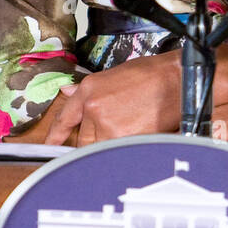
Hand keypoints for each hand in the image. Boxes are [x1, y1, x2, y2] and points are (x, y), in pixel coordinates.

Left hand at [42, 50, 182, 146]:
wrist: (177, 79)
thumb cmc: (152, 74)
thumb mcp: (114, 75)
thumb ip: (90, 90)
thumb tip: (69, 93)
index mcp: (89, 90)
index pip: (65, 117)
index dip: (56, 135)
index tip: (50, 145)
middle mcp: (94, 108)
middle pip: (83, 139)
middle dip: (95, 140)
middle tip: (114, 132)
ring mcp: (108, 125)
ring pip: (100, 148)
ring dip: (111, 145)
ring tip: (131, 130)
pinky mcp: (124, 139)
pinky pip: (117, 152)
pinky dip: (125, 150)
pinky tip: (138, 136)